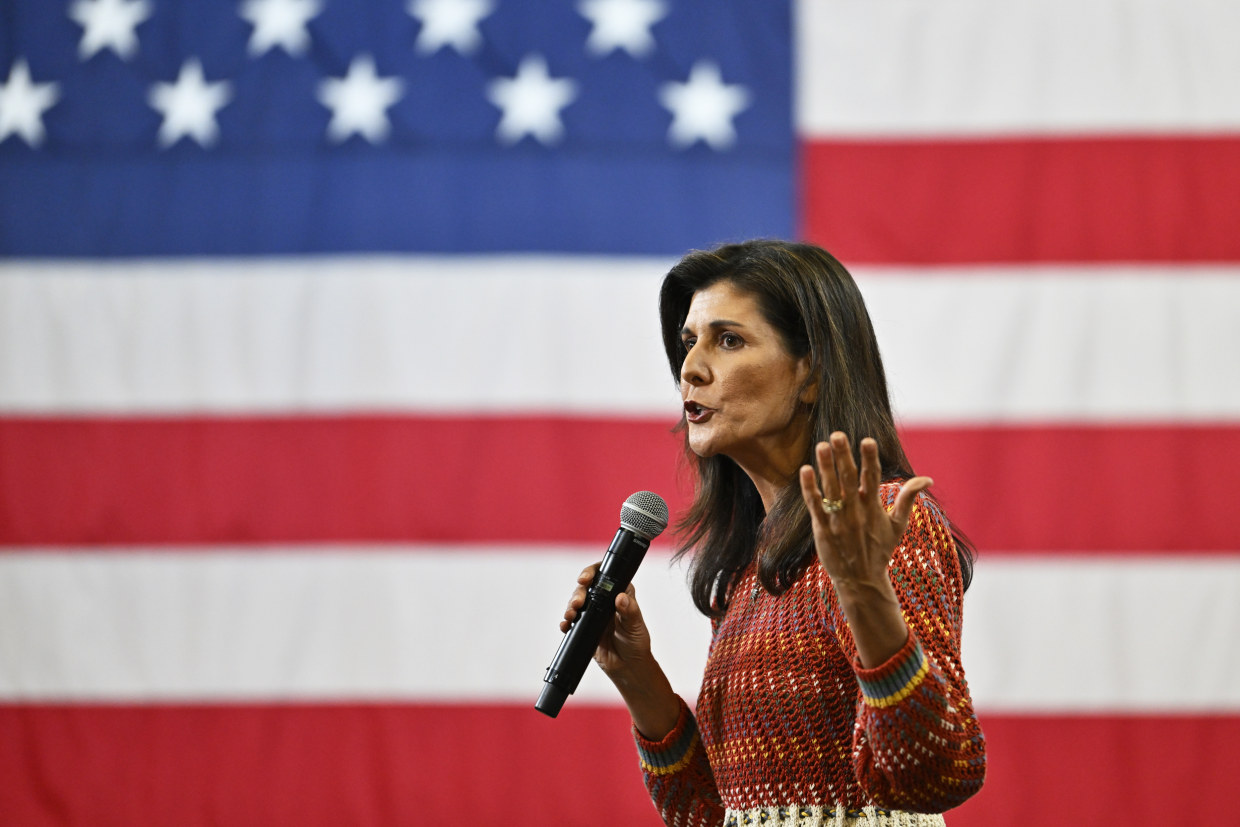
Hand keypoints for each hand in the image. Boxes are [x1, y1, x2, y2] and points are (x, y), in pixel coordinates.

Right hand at [560, 563, 654, 677]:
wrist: (628, 666)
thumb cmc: (636, 643)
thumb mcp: (635, 625)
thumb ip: (629, 611)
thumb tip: (620, 598)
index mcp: (620, 593)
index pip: (605, 575)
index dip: (592, 572)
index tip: (585, 579)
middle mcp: (605, 600)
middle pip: (586, 588)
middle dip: (578, 592)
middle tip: (577, 602)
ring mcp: (593, 613)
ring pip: (577, 602)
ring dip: (570, 606)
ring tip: (571, 615)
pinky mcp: (584, 627)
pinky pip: (571, 621)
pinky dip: (566, 622)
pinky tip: (565, 625)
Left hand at [798, 432, 929, 665]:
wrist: (861, 581)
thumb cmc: (879, 550)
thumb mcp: (898, 525)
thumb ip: (908, 499)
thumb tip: (928, 479)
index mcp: (873, 507)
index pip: (872, 478)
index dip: (869, 459)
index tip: (867, 440)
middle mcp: (856, 511)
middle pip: (848, 479)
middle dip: (843, 456)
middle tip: (837, 434)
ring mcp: (838, 520)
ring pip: (830, 489)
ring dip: (825, 467)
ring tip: (821, 446)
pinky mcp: (822, 528)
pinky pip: (815, 505)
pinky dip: (810, 488)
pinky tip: (805, 470)